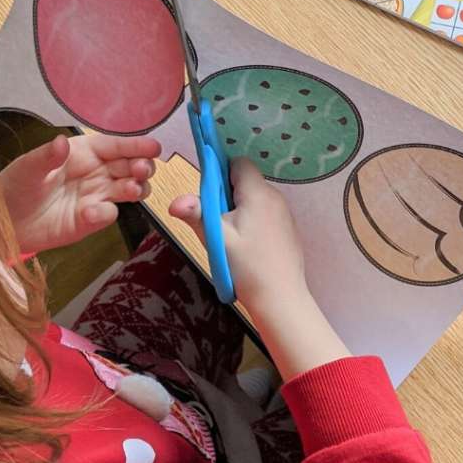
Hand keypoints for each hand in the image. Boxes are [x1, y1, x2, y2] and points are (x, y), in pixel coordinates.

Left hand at [0, 134, 160, 253]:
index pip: (116, 146)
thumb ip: (46, 156)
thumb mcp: (27, 168)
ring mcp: (97, 196)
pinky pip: (108, 215)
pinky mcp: (91, 220)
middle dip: (142, 167)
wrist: (3, 222)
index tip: (154, 147)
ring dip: (136, 188)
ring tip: (132, 190)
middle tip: (142, 170)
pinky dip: (105, 213)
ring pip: (129, 189)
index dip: (136, 146)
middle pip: (129, 167)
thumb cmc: (15, 186)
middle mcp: (96, 172)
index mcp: (83, 152)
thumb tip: (62, 143)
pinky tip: (92, 212)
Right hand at [169, 157, 306, 316]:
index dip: (220, 172)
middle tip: (217, 222)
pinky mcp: (288, 231)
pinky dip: (253, 224)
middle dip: (227, 195)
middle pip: (246, 182)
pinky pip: (266, 216)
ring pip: (255, 200)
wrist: (281, 298)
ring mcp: (285, 215)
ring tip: (231, 239)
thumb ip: (196, 214)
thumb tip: (175, 201)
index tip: (209, 194)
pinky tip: (247, 249)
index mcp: (258, 193)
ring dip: (239, 211)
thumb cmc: (247, 266)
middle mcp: (275, 198)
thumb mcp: (216, 239)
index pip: (239, 163)